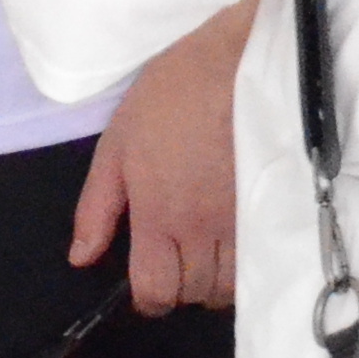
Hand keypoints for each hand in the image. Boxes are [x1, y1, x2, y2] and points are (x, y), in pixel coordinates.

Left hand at [74, 0, 256, 313]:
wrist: (244, 60)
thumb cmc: (176, 93)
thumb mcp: (118, 140)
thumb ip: (96, 205)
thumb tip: (82, 257)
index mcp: (158, 215)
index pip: (155, 291)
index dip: (150, 297)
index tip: (151, 283)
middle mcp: (202, 230)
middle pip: (194, 293)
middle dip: (183, 286)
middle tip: (182, 259)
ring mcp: (244, 222)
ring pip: (232, 286)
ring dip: (218, 279)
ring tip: (213, 255)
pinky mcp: (276, 208)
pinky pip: (263, 261)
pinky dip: (249, 265)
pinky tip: (242, 244)